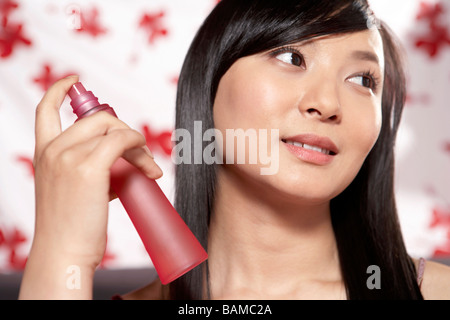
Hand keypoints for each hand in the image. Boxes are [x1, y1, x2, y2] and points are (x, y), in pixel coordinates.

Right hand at [19, 75, 162, 298]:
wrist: (64, 254)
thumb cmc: (72, 226)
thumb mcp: (73, 189)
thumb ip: (92, 167)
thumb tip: (125, 160)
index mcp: (44, 154)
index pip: (45, 110)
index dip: (60, 90)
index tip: (75, 80)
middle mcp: (53, 150)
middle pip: (98, 119)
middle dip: (125, 133)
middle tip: (142, 157)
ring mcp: (69, 156)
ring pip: (115, 130)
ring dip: (138, 147)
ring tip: (149, 169)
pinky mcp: (89, 167)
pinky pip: (122, 141)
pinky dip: (139, 147)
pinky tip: (149, 165)